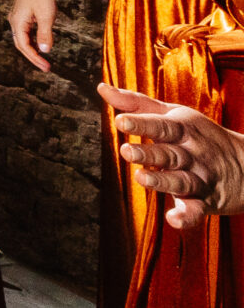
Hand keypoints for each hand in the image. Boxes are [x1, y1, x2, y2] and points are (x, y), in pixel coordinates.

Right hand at [9, 0, 56, 70]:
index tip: (46, 67)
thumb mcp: (46, 16)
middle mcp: (14, 20)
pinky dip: (33, 39)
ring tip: (43, 58)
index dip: (35, 59)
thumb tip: (45, 51)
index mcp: (17, 22)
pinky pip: (26, 31)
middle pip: (21, 44)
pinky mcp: (23, 12)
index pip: (24, 46)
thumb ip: (45, 34)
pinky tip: (41, 41)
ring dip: (32, 49)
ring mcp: (18, 16)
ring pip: (23, 38)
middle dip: (33, 57)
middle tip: (45, 67)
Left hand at [101, 83, 243, 227]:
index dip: (141, 123)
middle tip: (126, 151)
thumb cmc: (199, 135)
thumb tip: (102, 88)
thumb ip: (137, 103)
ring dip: (162, 182)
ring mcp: (200, 178)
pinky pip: (196, 210)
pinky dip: (186, 216)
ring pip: (181, 181)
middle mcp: (192, 154)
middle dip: (149, 153)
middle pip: (169, 154)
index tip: (120, 121)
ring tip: (142, 179)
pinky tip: (173, 220)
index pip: (162, 125)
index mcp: (183, 130)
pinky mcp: (206, 202)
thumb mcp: (173, 114)